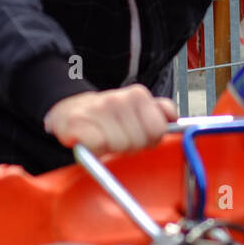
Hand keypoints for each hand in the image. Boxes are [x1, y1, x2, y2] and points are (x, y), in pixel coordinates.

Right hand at [43, 86, 178, 156]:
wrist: (70, 111)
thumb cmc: (108, 116)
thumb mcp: (137, 108)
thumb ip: (159, 111)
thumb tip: (173, 118)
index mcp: (137, 95)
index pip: (158, 130)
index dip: (149, 140)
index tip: (138, 136)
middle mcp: (118, 98)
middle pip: (139, 141)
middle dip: (130, 147)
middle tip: (118, 139)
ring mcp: (97, 108)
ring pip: (119, 145)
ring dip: (111, 149)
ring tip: (105, 139)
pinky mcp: (76, 122)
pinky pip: (96, 145)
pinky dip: (94, 150)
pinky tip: (91, 143)